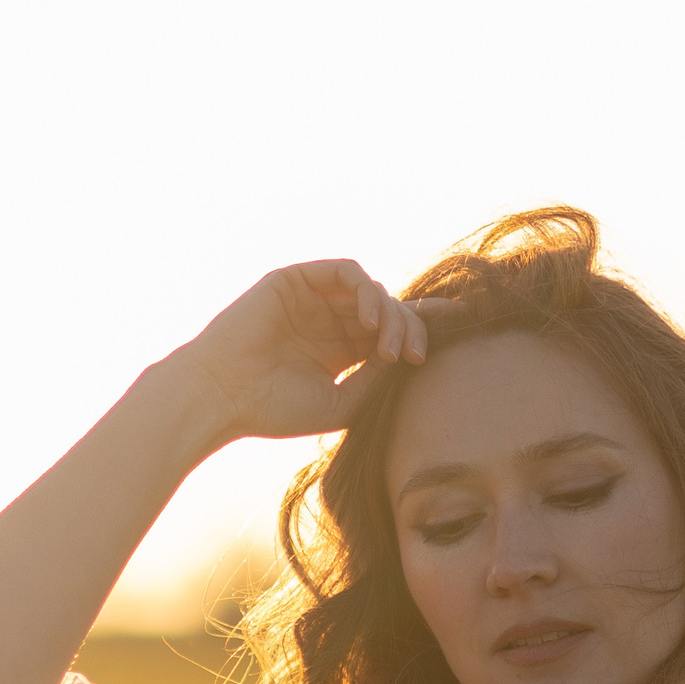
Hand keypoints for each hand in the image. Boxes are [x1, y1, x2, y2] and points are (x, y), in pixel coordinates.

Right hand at [165, 260, 456, 443]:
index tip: (462, 324)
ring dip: (391, 314)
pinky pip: (345, 271)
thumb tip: (412, 357)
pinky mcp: (296, 280)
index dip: (427, 325)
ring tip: (387, 345)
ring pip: (372, 290)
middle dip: (411, 328)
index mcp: (342, 351)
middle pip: (391, 309)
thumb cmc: (275, 409)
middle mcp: (331, 321)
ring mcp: (313, 298)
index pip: (393, 331)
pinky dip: (366, 291)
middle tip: (414, 356)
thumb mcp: (342, 404)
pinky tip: (370, 322)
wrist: (222, 396)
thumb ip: (378, 381)